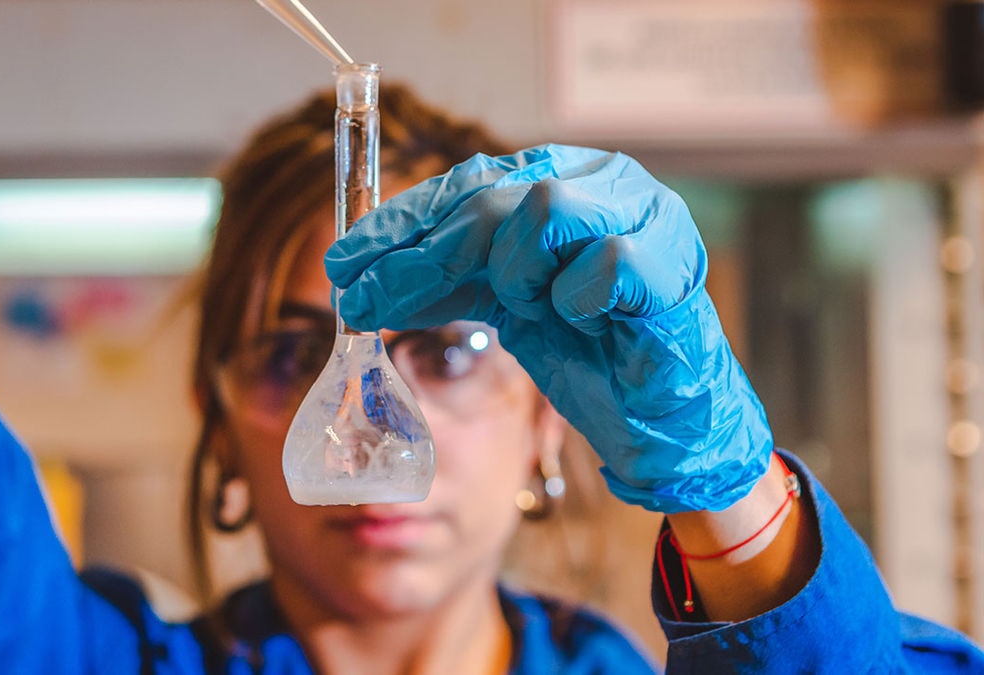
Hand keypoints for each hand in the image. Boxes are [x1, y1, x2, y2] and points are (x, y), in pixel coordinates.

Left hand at [324, 144, 772, 512]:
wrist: (657, 420)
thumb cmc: (585, 352)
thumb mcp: (497, 305)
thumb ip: (440, 279)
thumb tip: (355, 280)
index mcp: (561, 177)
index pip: (465, 183)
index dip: (401, 222)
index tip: (344, 263)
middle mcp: (601, 182)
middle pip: (490, 197)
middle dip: (419, 256)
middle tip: (367, 301)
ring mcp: (645, 215)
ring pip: (544, 207)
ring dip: (515, 269)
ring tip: (527, 306)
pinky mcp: (673, 264)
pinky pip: (606, 261)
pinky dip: (577, 295)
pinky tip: (577, 318)